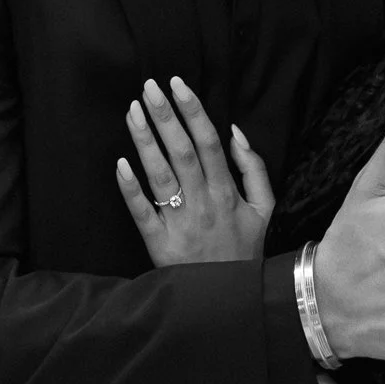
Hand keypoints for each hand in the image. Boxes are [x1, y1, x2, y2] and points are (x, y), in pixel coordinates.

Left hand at [116, 77, 275, 267]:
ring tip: (132, 111)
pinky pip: (142, 213)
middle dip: (165, 116)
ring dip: (145, 141)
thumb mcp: (265, 209)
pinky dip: (130, 189)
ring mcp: (179, 223)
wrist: (230, 300)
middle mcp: (202, 202)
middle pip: (181, 151)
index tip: (177, 84)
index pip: (208, 142)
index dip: (192, 110)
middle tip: (149, 87)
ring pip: (159, 175)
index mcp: (227, 192)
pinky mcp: (159, 243)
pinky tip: (119, 164)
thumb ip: (254, 169)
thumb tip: (236, 132)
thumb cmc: (245, 250)